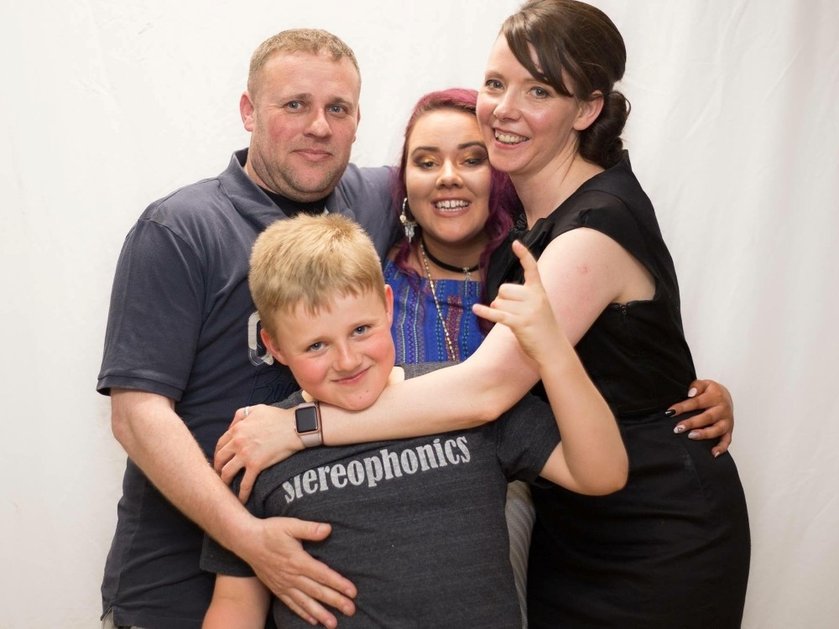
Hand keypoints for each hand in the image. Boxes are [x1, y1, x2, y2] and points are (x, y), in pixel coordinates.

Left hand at [214, 404, 303, 501]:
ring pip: (227, 473)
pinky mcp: (256, 465)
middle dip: (218, 468)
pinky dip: (241, 494)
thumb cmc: (279, 417)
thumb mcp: (257, 409)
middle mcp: (238, 442)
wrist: (296, 427)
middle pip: (219, 459)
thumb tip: (232, 426)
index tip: (220, 461)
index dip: (218, 454)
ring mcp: (246, 455)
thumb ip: (241, 415)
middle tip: (220, 475)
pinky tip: (241, 499)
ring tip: (227, 487)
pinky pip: (245, 483)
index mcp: (237, 429)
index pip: (220, 444)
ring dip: (225, 481)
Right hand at [242, 516, 356, 627]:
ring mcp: (283, 584)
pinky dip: (303, 613)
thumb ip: (310, 529)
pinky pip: (291, 604)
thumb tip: (328, 529)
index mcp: (298, 561)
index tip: (353, 592)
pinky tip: (313, 620)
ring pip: (305, 602)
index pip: (323, 575)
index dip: (339, 584)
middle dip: (335, 601)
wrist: (246, 541)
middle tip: (351, 610)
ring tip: (333, 623)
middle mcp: (291, 576)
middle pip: (317, 592)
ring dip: (321, 613)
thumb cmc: (270, 531)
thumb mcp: (290, 525)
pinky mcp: (277, 588)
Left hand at [472, 240, 563, 364]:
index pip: (532, 268)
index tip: (516, 243)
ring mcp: (528, 310)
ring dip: (500, 312)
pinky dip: (485, 312)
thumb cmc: (543, 327)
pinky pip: (497, 314)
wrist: (553, 348)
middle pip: (504, 289)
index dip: (524, 255)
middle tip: (514, 313)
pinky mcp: (520, 323)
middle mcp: (535, 297)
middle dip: (502, 300)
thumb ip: (521, 298)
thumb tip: (495, 300)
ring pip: (499, 303)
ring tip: (515, 322)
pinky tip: (475, 309)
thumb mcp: (538, 306)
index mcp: (540, 291)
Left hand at [669, 379, 733, 456]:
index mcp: (715, 396)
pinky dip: (721, 448)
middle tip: (678, 428)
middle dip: (692, 423)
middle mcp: (722, 409)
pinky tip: (713, 453)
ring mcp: (727, 421)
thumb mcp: (704, 384)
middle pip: (707, 417)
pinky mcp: (729, 430)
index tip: (670, 412)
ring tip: (691, 436)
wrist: (726, 395)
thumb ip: (696, 386)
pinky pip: (727, 440)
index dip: (683, 407)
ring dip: (704, 434)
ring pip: (717, 429)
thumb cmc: (711, 391)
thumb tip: (690, 393)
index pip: (697, 402)